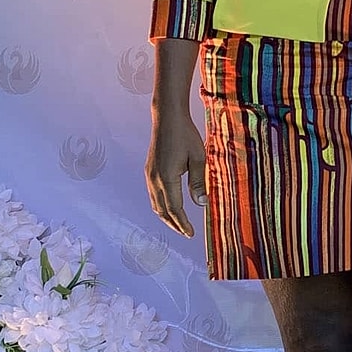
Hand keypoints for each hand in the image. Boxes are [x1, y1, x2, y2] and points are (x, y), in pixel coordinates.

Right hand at [145, 106, 206, 236]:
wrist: (167, 118)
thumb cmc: (185, 135)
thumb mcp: (198, 158)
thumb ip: (198, 182)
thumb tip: (201, 204)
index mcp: (167, 178)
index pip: (175, 209)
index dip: (182, 223)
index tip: (191, 234)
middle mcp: (154, 179)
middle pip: (162, 211)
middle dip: (174, 224)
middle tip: (187, 232)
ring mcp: (149, 175)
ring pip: (155, 204)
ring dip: (167, 217)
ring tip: (179, 224)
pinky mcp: (149, 170)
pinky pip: (153, 195)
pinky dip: (161, 206)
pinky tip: (170, 207)